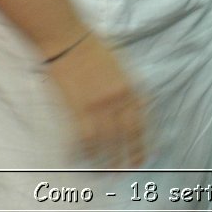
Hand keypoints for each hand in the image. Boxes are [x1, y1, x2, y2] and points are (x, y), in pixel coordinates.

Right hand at [43, 33, 148, 167]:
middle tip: (126, 173)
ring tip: (106, 174)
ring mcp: (95, 106)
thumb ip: (130, 86)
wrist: (68, 38)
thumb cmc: (94, 46)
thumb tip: (138, 104)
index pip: (140, 123)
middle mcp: (116, 100)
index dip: (142, 143)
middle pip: (124, 136)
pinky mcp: (75, 109)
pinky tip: (82, 162)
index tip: (143, 158)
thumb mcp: (122, 63)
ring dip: (105, 160)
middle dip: (127, 157)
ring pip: (103, 142)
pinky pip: (81, 137)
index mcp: (129, 88)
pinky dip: (81, 151)